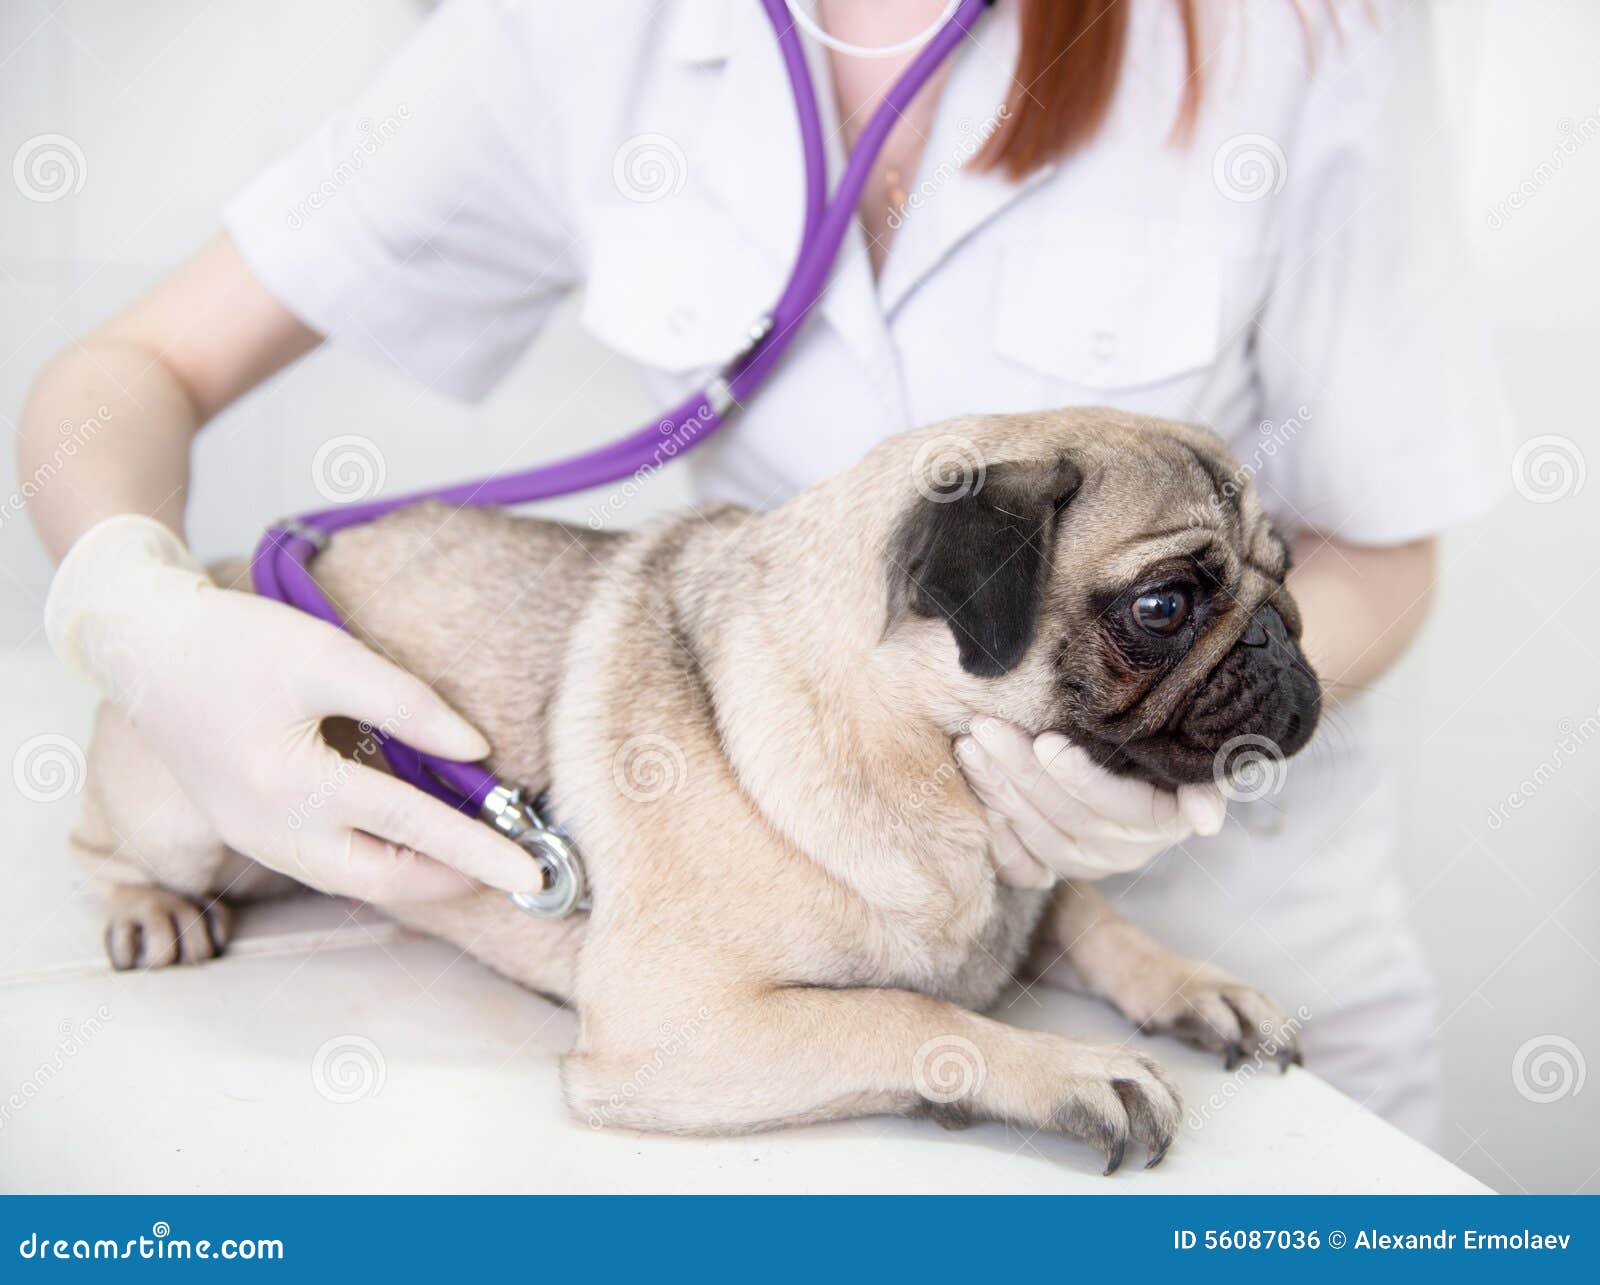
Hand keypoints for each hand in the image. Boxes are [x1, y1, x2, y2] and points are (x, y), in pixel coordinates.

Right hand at [46, 515, 540, 902]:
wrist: (143, 648)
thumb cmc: (236, 642)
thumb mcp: (328, 656)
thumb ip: (407, 704)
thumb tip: (476, 751)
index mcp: (292, 786)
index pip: (412, 827)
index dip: (479, 849)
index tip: (532, 873)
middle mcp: (271, 830)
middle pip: (384, 879)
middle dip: (453, 881)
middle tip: (514, 875)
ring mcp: (255, 839)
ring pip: (354, 880)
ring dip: (416, 877)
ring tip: (475, 862)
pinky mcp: (249, 833)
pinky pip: (327, 865)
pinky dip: (377, 862)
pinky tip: (413, 844)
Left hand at [955, 718, 1225, 886]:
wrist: (1158, 771)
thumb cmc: (1175, 748)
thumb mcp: (1202, 760)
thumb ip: (1207, 785)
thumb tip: (1205, 824)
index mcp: (1162, 822)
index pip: (1116, 805)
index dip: (1081, 778)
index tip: (1046, 742)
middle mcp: (1125, 851)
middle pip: (1066, 816)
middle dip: (1021, 771)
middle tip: (986, 729)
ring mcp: (1089, 863)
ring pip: (1038, 834)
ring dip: (999, 790)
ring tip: (971, 746)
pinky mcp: (1059, 868)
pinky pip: (1022, 864)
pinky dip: (996, 831)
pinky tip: (974, 792)